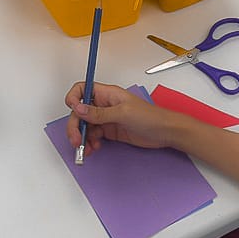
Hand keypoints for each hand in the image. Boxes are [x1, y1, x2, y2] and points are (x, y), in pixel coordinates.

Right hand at [65, 82, 180, 154]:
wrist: (165, 132)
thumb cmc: (151, 117)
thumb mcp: (123, 113)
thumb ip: (99, 112)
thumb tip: (78, 108)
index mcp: (108, 94)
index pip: (82, 89)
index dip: (74, 98)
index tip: (73, 111)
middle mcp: (105, 105)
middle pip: (80, 112)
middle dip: (75, 126)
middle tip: (77, 140)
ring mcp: (107, 118)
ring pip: (86, 126)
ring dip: (82, 137)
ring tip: (86, 148)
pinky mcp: (110, 131)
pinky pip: (94, 136)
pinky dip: (90, 143)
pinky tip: (94, 148)